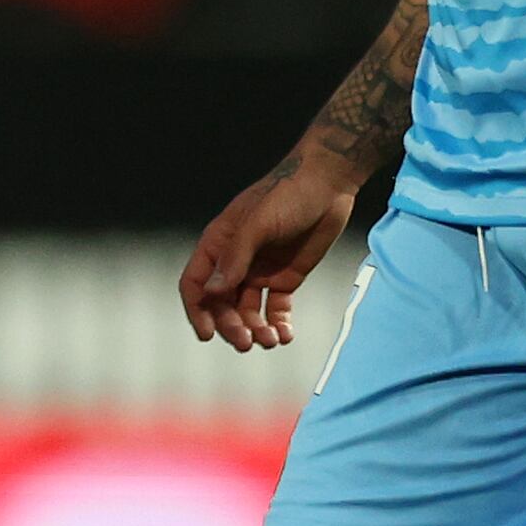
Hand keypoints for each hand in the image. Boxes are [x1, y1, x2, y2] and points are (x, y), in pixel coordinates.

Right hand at [179, 156, 358, 349]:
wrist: (329, 184)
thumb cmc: (288, 194)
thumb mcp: (259, 223)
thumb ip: (236, 257)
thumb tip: (213, 292)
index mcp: (219, 244)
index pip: (196, 284)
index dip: (197, 311)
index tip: (207, 334)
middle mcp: (235, 262)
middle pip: (222, 304)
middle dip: (231, 326)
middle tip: (247, 341)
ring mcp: (260, 272)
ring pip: (248, 311)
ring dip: (255, 329)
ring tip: (271, 340)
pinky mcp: (286, 278)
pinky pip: (276, 309)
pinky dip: (278, 325)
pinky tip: (285, 335)